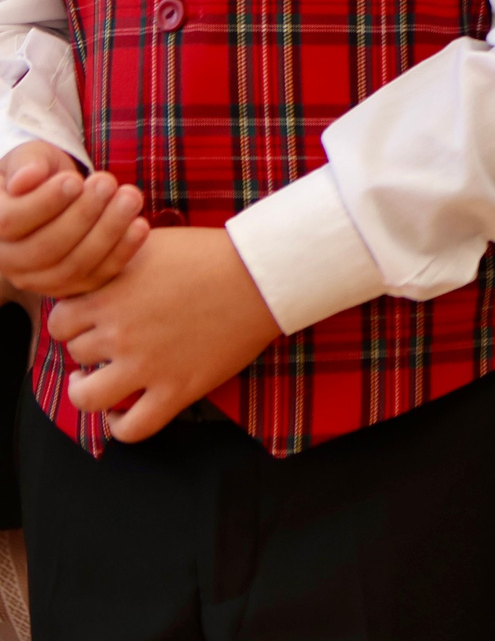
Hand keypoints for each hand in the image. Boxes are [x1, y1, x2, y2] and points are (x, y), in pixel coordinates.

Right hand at [0, 141, 146, 298]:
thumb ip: (27, 163)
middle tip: (109, 183)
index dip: (44, 203)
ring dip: (107, 232)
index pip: (10, 222)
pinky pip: (97, 277)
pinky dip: (122, 252)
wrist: (57, 194)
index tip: (74, 180)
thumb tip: (26, 179)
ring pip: (72, 267)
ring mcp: (38, 278)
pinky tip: (141, 225)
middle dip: (83, 215)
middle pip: (44, 249)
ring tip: (130, 197)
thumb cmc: (40, 172)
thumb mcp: (30, 157)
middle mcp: (8, 259)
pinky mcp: (72, 285)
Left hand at [50, 225, 280, 442]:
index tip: (88, 319)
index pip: (58, 321)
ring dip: (85, 390)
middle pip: (74, 353)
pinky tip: (118, 414)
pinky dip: (117, 427)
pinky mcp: (176, 389)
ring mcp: (146, 366)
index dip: (71, 321)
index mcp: (109, 296)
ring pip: (86, 397)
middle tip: (105, 340)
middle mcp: (119, 333)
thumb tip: (91, 267)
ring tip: (94, 382)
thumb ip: (113, 258)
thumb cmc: (212, 253)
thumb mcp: (150, 242)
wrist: (262, 276)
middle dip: (86, 347)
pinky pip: (132, 427)